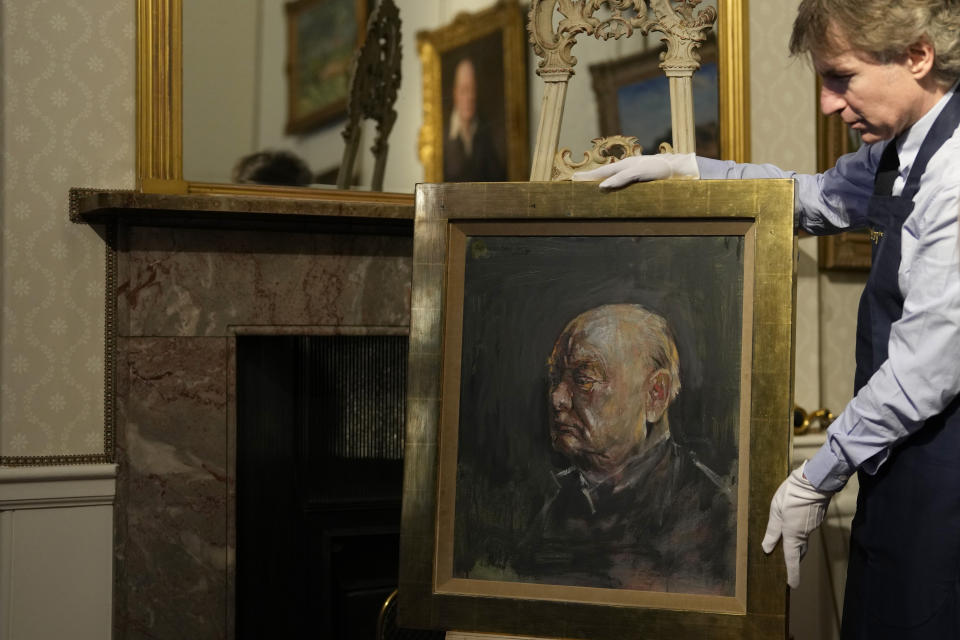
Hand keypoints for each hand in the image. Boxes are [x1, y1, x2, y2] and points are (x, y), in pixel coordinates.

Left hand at [572, 152, 699, 190]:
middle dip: (587, 176)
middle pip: (603, 170)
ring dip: (595, 177)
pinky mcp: (642, 171)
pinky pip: (625, 177)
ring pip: (611, 171)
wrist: (680, 169)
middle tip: (571, 181)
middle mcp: (628, 165)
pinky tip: (604, 186)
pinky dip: (614, 181)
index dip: (591, 177)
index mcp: (627, 168)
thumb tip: (624, 214)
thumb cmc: (661, 180)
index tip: (574, 181)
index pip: (606, 172)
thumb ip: (631, 194)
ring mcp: (635, 167)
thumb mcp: (643, 186)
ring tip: (581, 182)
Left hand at [761, 461, 833, 588]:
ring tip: (788, 545)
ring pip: (803, 539)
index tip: (792, 585)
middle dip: (793, 559)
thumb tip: (766, 548)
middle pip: (799, 551)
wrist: (814, 482)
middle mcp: (804, 534)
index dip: (792, 573)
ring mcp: (812, 526)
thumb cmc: (791, 495)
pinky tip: (796, 522)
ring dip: (797, 544)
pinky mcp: (816, 518)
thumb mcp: (775, 510)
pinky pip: (807, 530)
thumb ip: (772, 530)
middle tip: (788, 566)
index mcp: (792, 534)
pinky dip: (801, 531)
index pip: (791, 559)